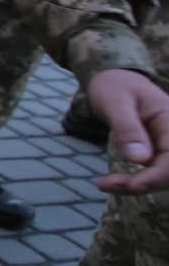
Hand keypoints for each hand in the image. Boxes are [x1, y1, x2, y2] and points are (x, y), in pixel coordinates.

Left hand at [86, 69, 168, 193]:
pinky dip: (136, 181)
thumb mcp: (116, 102)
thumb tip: (140, 160)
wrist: (116, 79)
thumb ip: (128, 129)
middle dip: (142, 184)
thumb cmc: (115, 86)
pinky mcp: (159, 152)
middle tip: (104, 184)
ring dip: (138, 186)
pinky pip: (154, 172)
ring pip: (163, 176)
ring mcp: (168, 145)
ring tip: (104, 184)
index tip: (129, 185)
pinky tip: (111, 182)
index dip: (155, 177)